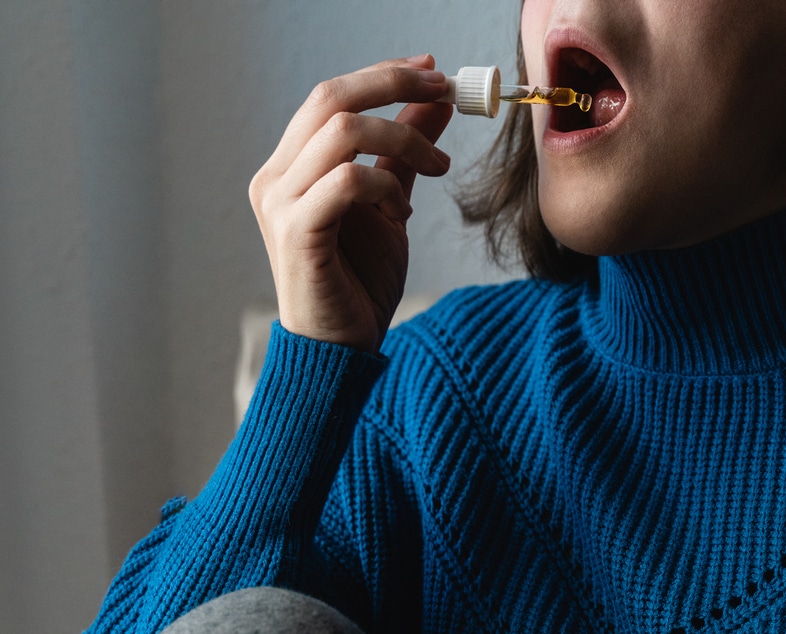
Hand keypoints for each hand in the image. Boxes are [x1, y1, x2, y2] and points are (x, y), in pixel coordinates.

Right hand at [249, 55, 452, 352]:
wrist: (341, 348)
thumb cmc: (359, 281)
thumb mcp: (390, 204)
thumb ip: (404, 153)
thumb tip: (436, 101)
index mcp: (292, 166)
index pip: (331, 96)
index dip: (382, 75)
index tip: (433, 70)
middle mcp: (275, 177)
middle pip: (331, 98)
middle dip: (394, 85)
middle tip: (446, 91)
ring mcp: (280, 202)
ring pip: (342, 131)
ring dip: (403, 137)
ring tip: (437, 168)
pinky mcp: (296, 231)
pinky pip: (346, 181)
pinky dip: (384, 183)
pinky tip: (402, 208)